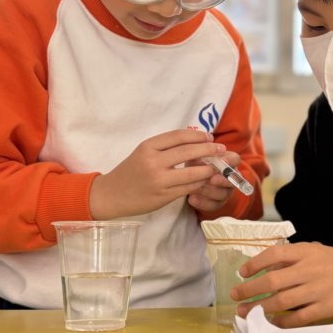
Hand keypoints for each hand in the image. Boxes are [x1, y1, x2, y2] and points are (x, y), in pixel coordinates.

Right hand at [89, 129, 225, 218]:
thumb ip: (164, 148)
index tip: (209, 137)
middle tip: (221, 150)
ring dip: (208, 169)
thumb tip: (194, 142)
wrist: (111, 194)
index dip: (198, 136)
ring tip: (216, 167)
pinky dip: (200, 183)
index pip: (179, 136)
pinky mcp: (163, 196)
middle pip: (188, 152)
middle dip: (209, 150)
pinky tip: (205, 180)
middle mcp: (153, 161)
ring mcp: (159, 180)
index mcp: (148, 147)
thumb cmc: (130, 172)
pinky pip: (188, 188)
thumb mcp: (143, 153)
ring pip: (192, 172)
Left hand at [187, 151, 240, 211]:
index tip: (223, 160)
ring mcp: (225, 191)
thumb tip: (198, 156)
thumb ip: (198, 156)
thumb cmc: (195, 164)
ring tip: (195, 188)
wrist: (191, 180)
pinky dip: (202, 202)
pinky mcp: (217, 203)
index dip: (230, 161)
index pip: (235, 159)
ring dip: (208, 191)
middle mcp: (230, 177)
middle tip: (211, 179)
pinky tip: (191, 199)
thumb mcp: (195, 157)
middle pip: (231, 180)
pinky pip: (213, 205)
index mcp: (228, 162)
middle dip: (222, 180)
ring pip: (222, 194)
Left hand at [230, 243, 332, 327]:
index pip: (274, 254)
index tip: (242, 273)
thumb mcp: (317, 251)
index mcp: (307, 252)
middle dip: (249, 290)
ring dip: (260, 308)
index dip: (255, 264)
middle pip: (273, 281)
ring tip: (246, 312)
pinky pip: (299, 317)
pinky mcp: (327, 308)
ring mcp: (319, 289)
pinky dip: (283, 321)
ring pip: (282, 301)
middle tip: (235, 296)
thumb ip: (294, 259)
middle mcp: (311, 269)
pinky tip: (272, 322)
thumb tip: (265, 270)